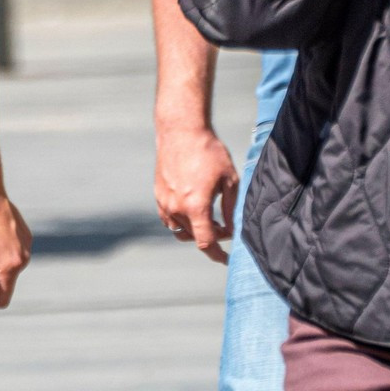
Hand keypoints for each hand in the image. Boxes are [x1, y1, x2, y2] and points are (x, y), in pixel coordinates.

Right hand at [154, 127, 238, 263]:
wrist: (181, 131)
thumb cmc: (209, 152)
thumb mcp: (229, 179)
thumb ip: (230, 208)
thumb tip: (231, 229)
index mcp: (195, 206)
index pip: (205, 242)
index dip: (217, 254)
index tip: (226, 259)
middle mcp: (176, 208)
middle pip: (194, 236)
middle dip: (211, 236)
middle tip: (225, 226)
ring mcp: (164, 203)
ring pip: (180, 229)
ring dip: (195, 229)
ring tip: (209, 218)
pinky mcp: (158, 196)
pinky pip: (169, 219)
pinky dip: (181, 221)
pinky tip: (193, 210)